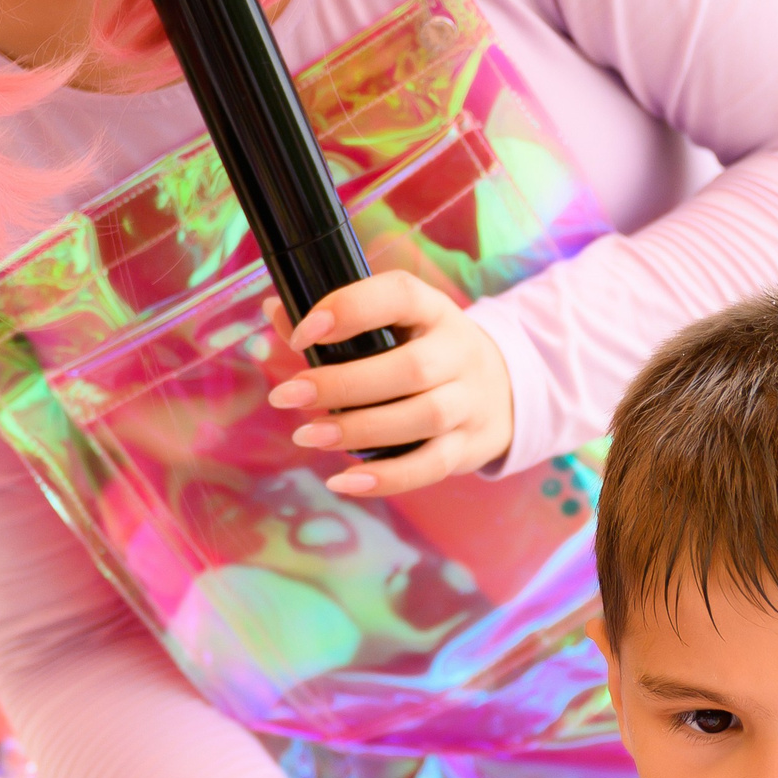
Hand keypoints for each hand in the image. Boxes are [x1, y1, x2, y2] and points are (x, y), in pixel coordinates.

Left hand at [264, 272, 513, 496]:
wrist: (501, 391)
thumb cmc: (425, 352)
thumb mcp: (397, 325)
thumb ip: (337, 320)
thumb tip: (276, 309)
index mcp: (434, 311)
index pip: (400, 296)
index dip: (351, 309)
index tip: (303, 333)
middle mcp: (459, 353)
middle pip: (409, 369)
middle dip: (342, 384)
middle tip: (288, 396)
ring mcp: (468, 402)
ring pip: (421, 418)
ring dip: (359, 429)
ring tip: (308, 436)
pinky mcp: (467, 447)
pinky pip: (429, 467)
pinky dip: (386, 479)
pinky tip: (343, 481)